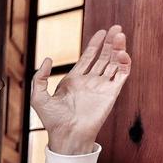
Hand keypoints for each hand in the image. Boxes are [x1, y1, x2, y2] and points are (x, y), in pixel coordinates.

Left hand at [31, 24, 131, 154]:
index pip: (88, 58)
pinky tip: (121, 53)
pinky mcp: (112, 93)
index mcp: (74, 80)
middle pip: (103, 57)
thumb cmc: (52, 120)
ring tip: (119, 34)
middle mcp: (90, 82)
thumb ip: (41, 77)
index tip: (101, 32)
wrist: (67, 135)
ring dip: (118, 49)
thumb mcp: (39, 97)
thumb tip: (48, 59)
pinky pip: (121, 74)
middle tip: (116, 28)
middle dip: (110, 42)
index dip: (95, 44)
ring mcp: (102, 87)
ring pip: (113, 63)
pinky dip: (124, 63)